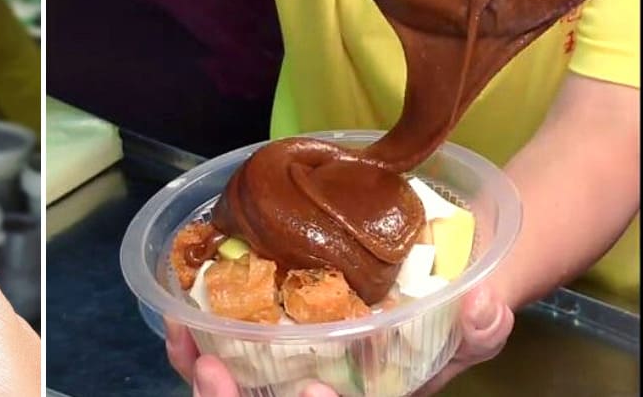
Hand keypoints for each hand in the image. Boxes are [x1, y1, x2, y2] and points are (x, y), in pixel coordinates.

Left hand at [165, 284, 513, 396]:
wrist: (433, 275)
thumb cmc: (453, 308)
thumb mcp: (480, 318)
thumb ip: (483, 324)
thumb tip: (481, 304)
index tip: (315, 391)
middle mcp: (321, 394)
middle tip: (213, 372)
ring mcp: (286, 380)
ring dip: (204, 382)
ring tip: (186, 345)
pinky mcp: (261, 351)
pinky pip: (220, 365)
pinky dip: (193, 350)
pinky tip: (176, 321)